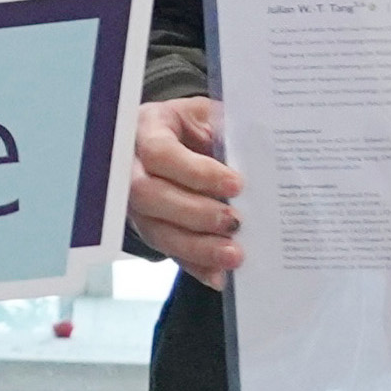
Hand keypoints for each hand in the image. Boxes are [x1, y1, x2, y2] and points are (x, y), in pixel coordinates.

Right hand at [129, 96, 242, 283]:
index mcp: (147, 129)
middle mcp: (131, 169)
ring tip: (234, 254)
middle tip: (234, 221)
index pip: (160, 154)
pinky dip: (196, 266)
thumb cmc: (197, 125)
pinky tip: (219, 275)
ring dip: (197, 246)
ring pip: (156, 230)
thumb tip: (259, 154)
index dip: (196, 173)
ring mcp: (137, 203)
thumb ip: (225, 131)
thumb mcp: (209, 114)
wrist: (181, 137)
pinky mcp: (150, 229)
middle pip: (148, 196)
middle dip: (194, 213)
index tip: (236, 184)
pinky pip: (169, 252)